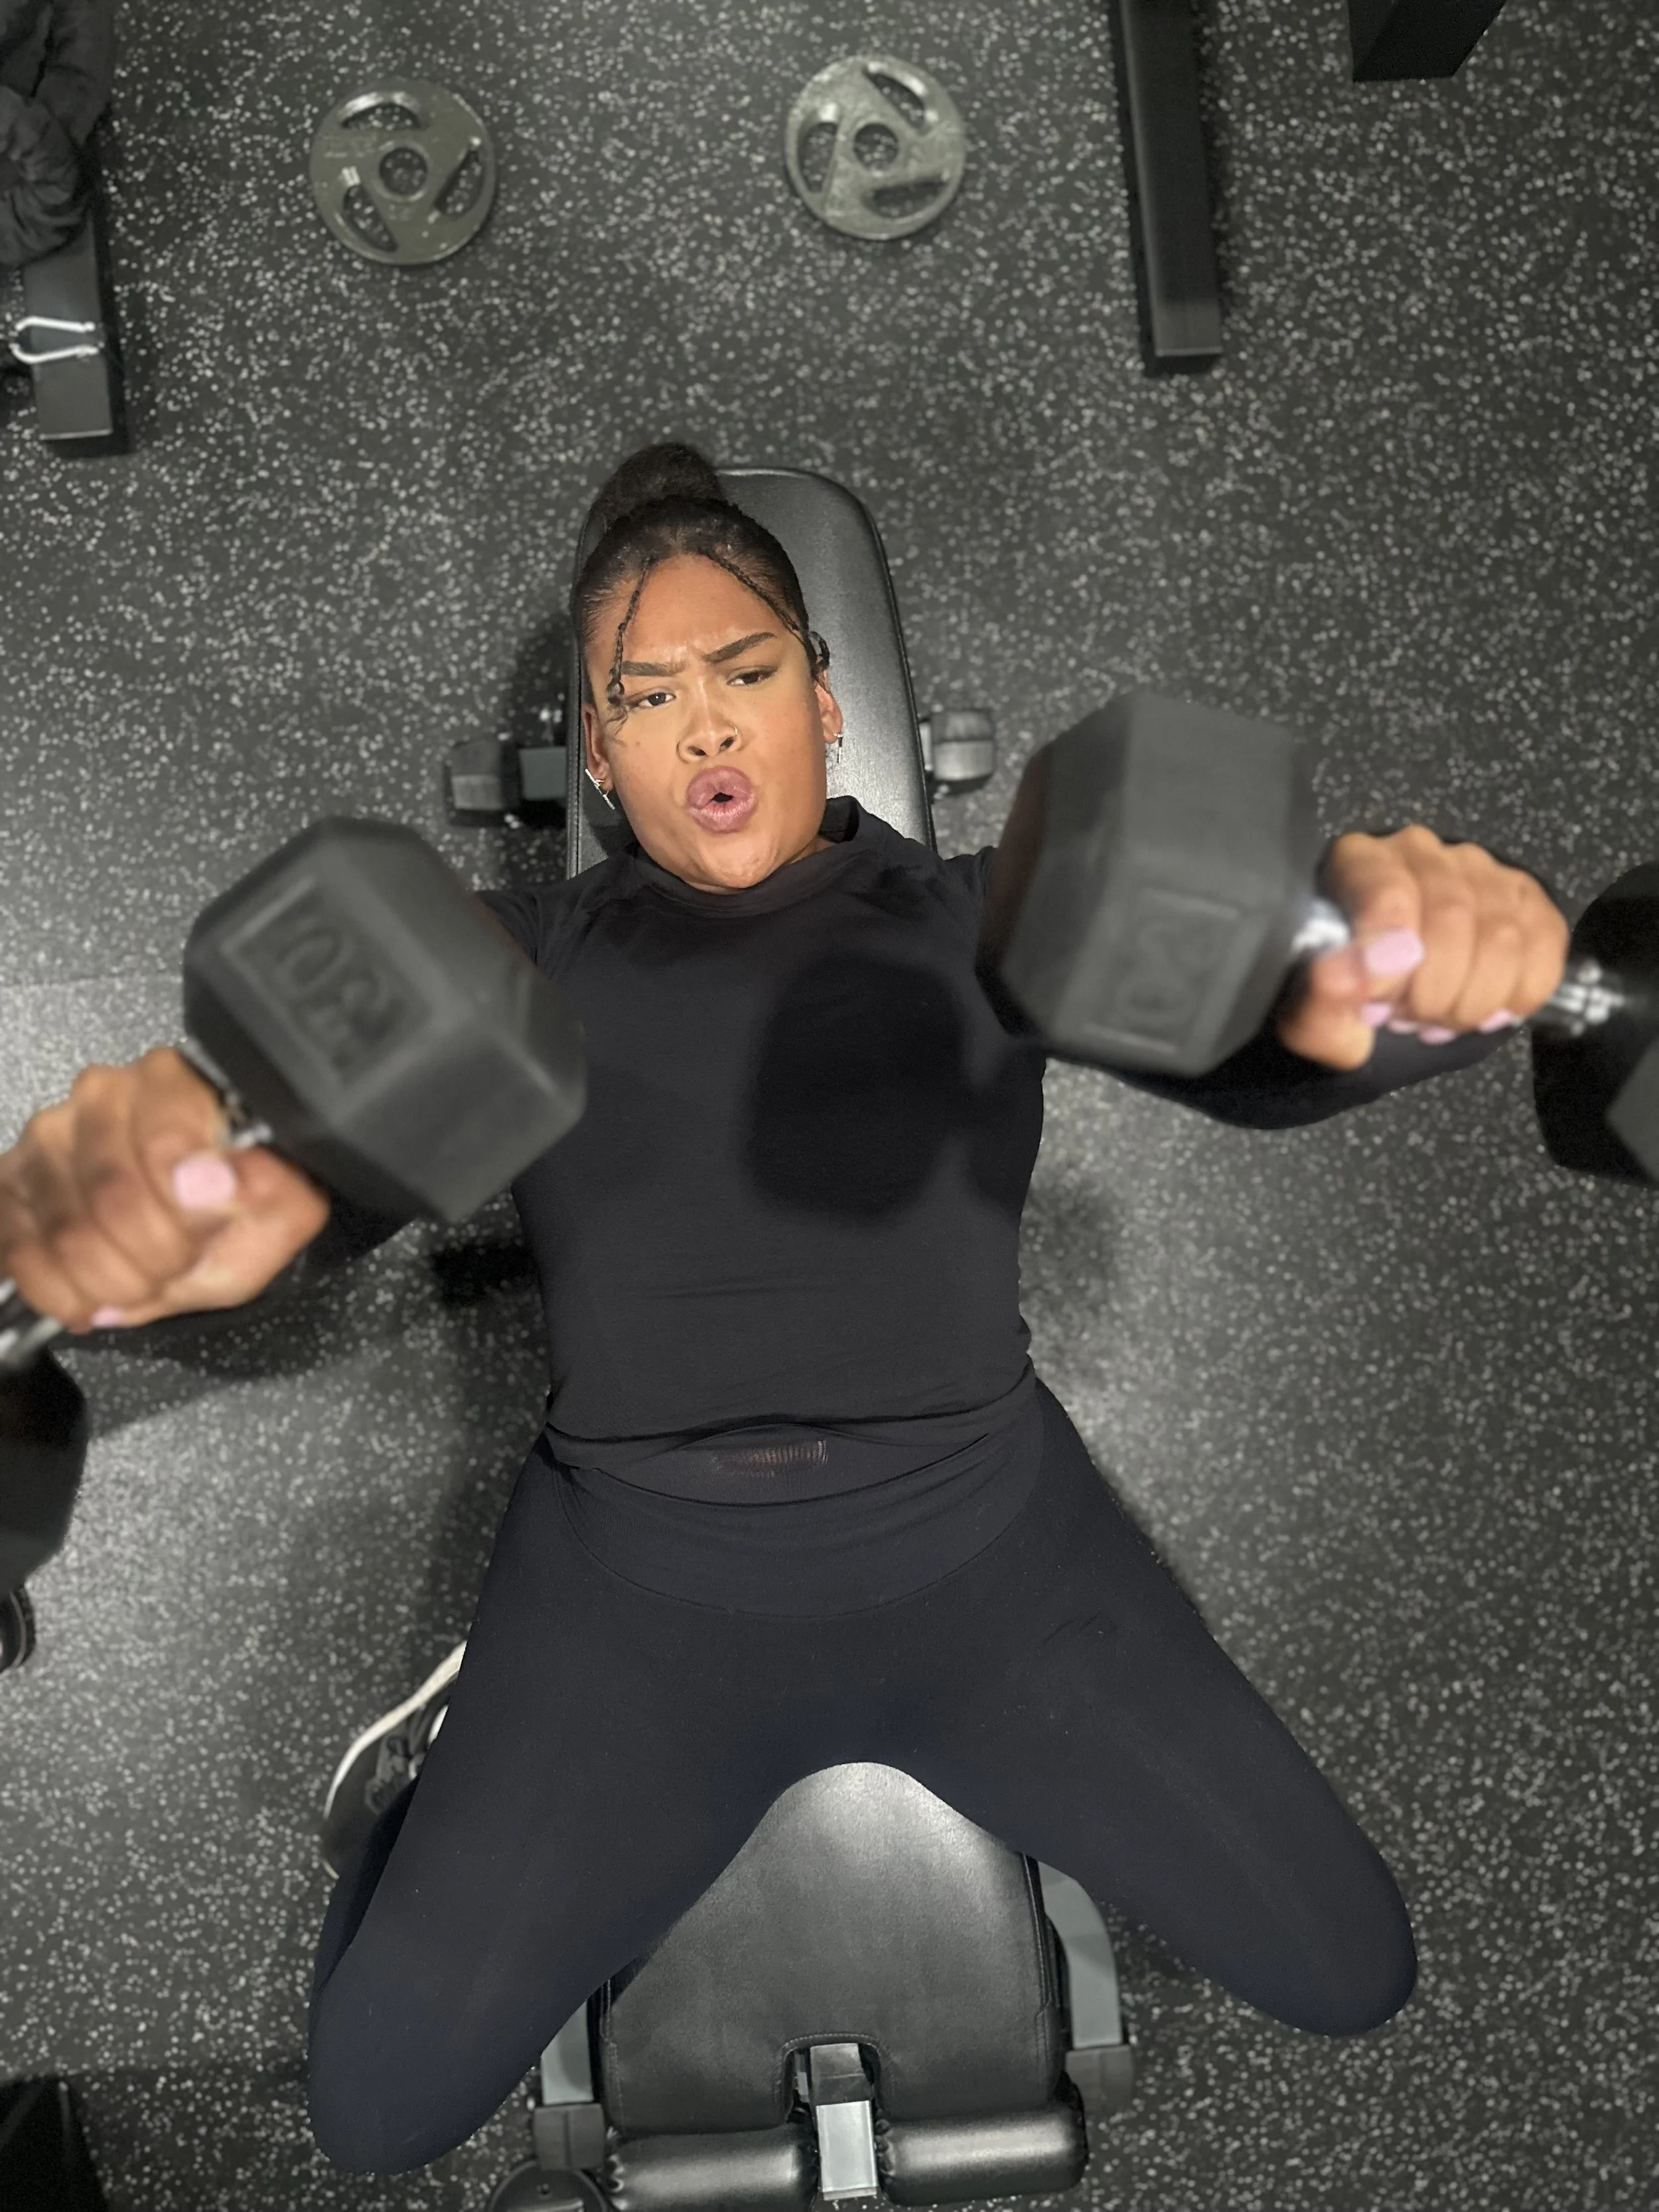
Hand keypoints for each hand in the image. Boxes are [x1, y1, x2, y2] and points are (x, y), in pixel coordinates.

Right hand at [0, 1048, 329, 1331]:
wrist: (202, 1204)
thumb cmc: (240, 1199)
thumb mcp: (281, 1206)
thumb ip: (266, 1196)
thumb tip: (213, 1186)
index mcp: (175, 1085)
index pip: (164, 1149)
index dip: (185, 1214)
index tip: (203, 1234)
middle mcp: (104, 1097)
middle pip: (111, 1195)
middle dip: (152, 1259)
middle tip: (176, 1269)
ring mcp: (49, 1138)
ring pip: (64, 1229)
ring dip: (111, 1281)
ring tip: (143, 1281)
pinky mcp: (11, 1181)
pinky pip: (19, 1249)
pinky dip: (60, 1290)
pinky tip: (94, 1294)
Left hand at [1275, 826, 1570, 1071]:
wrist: (1382, 1006)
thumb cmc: (1348, 1002)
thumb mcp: (1317, 1020)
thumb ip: (1321, 1001)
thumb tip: (1344, 973)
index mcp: (1357, 863)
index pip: (1389, 894)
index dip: (1390, 955)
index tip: (1379, 999)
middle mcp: (1420, 853)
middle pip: (1453, 917)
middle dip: (1432, 990)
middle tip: (1407, 1018)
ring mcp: (1478, 870)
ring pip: (1503, 935)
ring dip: (1472, 998)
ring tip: (1438, 1016)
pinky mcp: (1524, 896)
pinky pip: (1545, 941)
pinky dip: (1520, 991)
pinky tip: (1484, 1009)